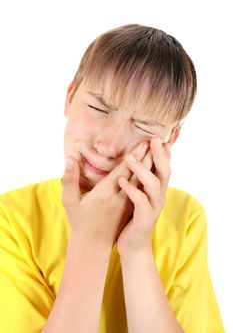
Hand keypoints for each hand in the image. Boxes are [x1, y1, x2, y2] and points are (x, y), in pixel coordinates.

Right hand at [61, 141, 148, 254]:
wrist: (92, 245)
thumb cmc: (78, 221)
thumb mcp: (69, 200)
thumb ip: (70, 178)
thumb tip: (70, 158)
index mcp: (104, 193)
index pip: (123, 170)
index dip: (134, 156)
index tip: (144, 143)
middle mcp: (119, 198)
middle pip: (136, 174)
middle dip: (146, 157)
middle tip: (156, 142)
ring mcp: (126, 205)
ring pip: (141, 183)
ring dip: (150, 168)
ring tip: (158, 153)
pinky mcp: (129, 209)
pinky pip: (141, 191)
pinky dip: (147, 179)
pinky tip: (152, 170)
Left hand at [116, 138, 170, 257]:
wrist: (132, 246)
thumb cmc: (132, 218)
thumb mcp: (139, 197)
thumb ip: (140, 181)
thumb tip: (136, 162)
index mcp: (156, 190)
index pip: (163, 167)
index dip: (163, 153)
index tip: (158, 137)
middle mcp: (158, 197)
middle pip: (164, 172)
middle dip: (159, 155)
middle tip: (153, 139)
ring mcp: (153, 208)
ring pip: (154, 185)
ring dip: (142, 170)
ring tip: (129, 158)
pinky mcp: (144, 219)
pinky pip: (140, 202)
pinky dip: (132, 190)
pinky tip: (121, 181)